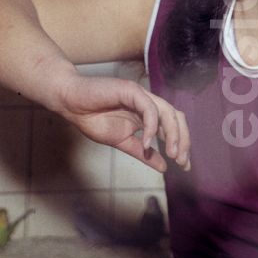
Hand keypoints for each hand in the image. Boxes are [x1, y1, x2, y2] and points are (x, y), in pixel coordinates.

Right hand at [53, 70, 191, 172]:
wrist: (73, 103)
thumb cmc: (94, 118)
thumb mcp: (122, 142)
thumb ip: (142, 153)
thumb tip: (164, 167)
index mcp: (147, 114)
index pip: (173, 126)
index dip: (182, 143)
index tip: (184, 165)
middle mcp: (148, 103)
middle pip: (176, 117)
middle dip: (183, 139)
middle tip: (182, 161)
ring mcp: (141, 95)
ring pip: (167, 111)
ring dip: (173, 134)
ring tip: (172, 153)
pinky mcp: (131, 90)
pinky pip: (148, 108)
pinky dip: (151, 126)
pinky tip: (148, 142)